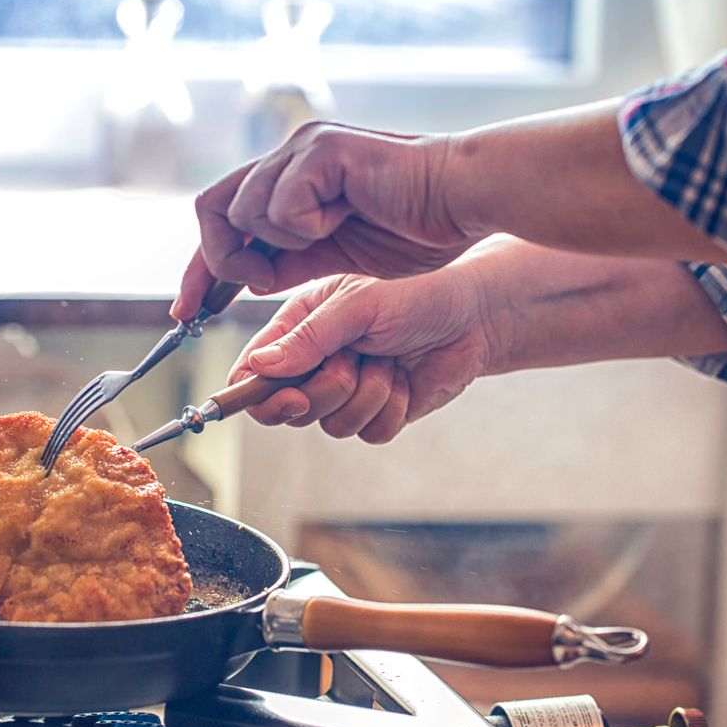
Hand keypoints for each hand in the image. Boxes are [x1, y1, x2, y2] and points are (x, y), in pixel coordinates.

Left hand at [171, 122, 474, 320]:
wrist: (464, 201)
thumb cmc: (417, 228)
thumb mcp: (338, 258)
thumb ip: (290, 261)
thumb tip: (249, 276)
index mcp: (290, 181)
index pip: (220, 219)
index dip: (200, 269)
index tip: (186, 313)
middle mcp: (288, 157)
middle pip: (211, 206)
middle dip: (219, 260)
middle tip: (256, 284)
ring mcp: (303, 148)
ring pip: (243, 209)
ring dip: (277, 243)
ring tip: (325, 238)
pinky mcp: (322, 149)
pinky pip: (280, 204)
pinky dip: (302, 226)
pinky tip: (340, 221)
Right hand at [226, 264, 494, 443]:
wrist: (473, 315)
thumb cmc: (414, 293)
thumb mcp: (358, 305)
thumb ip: (309, 337)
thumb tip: (258, 366)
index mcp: (298, 327)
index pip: (252, 371)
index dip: (258, 394)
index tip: (289, 397)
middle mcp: (316, 362)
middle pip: (289, 408)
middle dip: (327, 390)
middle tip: (353, 362)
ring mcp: (347, 391)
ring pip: (333, 425)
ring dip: (367, 395)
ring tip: (388, 360)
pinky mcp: (378, 412)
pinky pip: (370, 433)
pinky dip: (391, 409)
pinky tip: (406, 379)